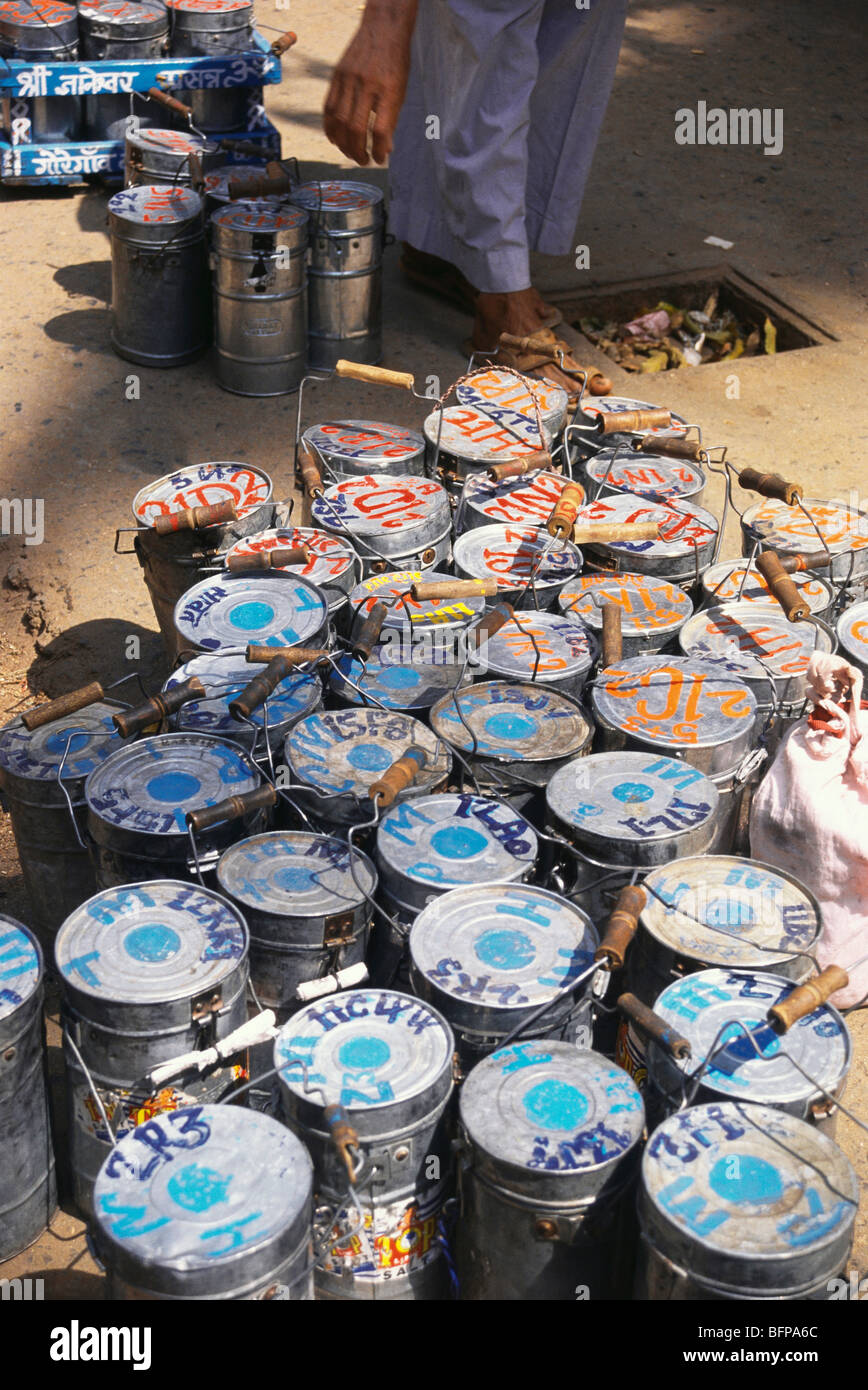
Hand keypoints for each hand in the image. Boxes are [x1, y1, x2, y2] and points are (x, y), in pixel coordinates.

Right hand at [323, 0, 417, 165]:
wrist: (382, 29)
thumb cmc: (396, 63)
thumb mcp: (401, 90)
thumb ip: (392, 118)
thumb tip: (385, 149)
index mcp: (388, 90)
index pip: (381, 129)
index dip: (379, 150)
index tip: (379, 160)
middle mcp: (367, 84)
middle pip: (356, 128)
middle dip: (358, 151)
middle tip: (363, 161)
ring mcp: (349, 79)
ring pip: (340, 121)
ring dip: (343, 143)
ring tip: (349, 153)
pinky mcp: (337, 76)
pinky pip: (329, 107)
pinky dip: (330, 127)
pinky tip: (335, 138)